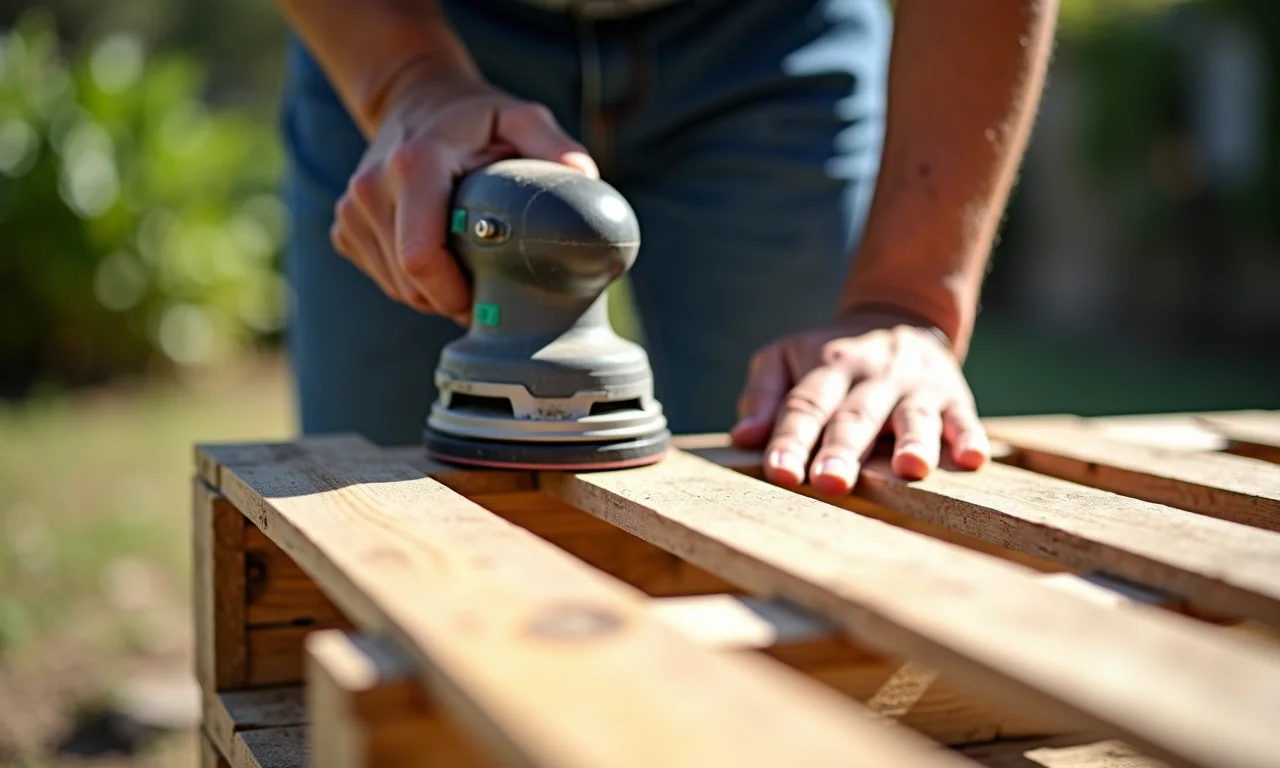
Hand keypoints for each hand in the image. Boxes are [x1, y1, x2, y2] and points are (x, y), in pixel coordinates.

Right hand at [330, 67, 598, 322]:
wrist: (414, 98)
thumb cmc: (477, 117)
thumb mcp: (521, 118)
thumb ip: (553, 147)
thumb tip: (584, 181)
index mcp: (414, 166)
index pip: (420, 257)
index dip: (456, 294)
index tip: (490, 297)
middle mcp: (371, 190)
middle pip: (411, 284)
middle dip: (453, 298)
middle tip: (491, 285)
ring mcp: (352, 211)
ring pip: (398, 289)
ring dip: (436, 293)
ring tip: (468, 264)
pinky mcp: (345, 229)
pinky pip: (385, 281)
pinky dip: (414, 283)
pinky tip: (440, 254)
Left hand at [729, 308, 989, 492]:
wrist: (899, 313)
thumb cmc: (830, 355)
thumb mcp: (786, 356)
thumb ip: (763, 394)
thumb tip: (743, 436)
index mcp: (827, 367)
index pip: (804, 406)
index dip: (790, 440)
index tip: (780, 474)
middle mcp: (872, 376)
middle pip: (855, 417)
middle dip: (843, 450)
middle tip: (830, 482)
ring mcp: (915, 387)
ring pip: (913, 417)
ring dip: (912, 443)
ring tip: (910, 469)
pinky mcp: (954, 396)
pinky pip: (964, 418)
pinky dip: (969, 438)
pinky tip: (972, 460)